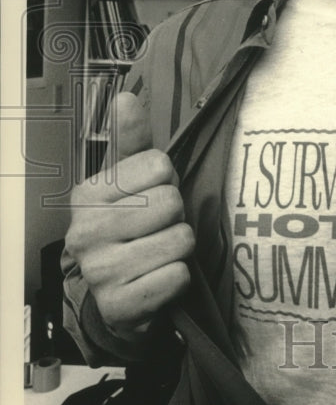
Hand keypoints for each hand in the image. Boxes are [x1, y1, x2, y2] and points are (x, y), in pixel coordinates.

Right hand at [66, 92, 193, 343]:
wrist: (116, 299)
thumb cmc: (129, 230)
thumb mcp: (128, 183)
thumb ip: (132, 142)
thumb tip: (128, 98)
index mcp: (87, 195)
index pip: (160, 165)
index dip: (167, 182)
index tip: (150, 198)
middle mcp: (85, 232)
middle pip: (172, 202)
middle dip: (175, 215)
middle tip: (157, 229)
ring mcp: (100, 272)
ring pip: (181, 239)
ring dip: (180, 247)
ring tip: (159, 253)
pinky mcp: (120, 306)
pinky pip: (178, 276)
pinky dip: (178, 279)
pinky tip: (158, 279)